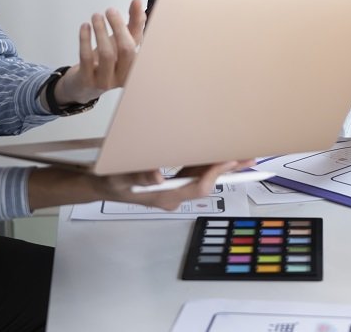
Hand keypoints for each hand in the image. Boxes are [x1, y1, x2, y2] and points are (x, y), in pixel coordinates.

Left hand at [56, 0, 145, 105]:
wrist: (83, 86)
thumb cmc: (107, 62)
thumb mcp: (121, 43)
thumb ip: (132, 24)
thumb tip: (137, 2)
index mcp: (136, 68)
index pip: (141, 42)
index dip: (139, 22)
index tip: (135, 2)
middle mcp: (124, 78)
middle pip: (126, 50)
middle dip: (118, 26)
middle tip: (110, 10)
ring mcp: (105, 82)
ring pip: (107, 54)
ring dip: (101, 31)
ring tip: (96, 16)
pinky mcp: (87, 81)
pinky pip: (86, 57)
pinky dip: (85, 39)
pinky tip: (85, 27)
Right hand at [91, 161, 252, 210]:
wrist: (100, 184)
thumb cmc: (109, 180)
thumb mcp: (118, 176)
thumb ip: (137, 176)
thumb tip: (157, 177)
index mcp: (165, 196)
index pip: (197, 187)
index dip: (215, 174)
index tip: (229, 160)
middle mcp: (173, 195)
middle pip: (207, 184)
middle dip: (228, 170)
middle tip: (250, 157)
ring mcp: (174, 189)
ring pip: (203, 178)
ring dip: (223, 166)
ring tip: (242, 155)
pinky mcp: (172, 181)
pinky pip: (195, 173)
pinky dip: (210, 163)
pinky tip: (220, 154)